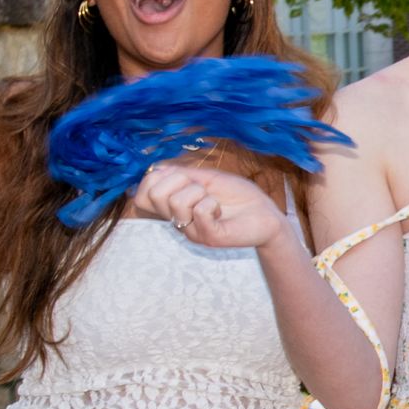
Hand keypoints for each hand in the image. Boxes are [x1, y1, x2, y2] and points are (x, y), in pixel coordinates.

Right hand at [130, 161, 292, 249]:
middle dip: (179, 181)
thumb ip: (181, 175)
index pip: (142, 195)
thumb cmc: (238, 196)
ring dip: (200, 192)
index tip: (183, 178)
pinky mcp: (209, 238)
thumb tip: (156, 170)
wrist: (266, 215)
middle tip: (202, 189)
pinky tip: (221, 211)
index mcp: (174, 208)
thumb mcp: (207, 179)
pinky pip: (199, 211)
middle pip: (154, 194)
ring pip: (176, 201)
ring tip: (214, 202)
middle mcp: (178, 222)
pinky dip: (212, 203)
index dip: (155, 179)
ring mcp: (191, 232)